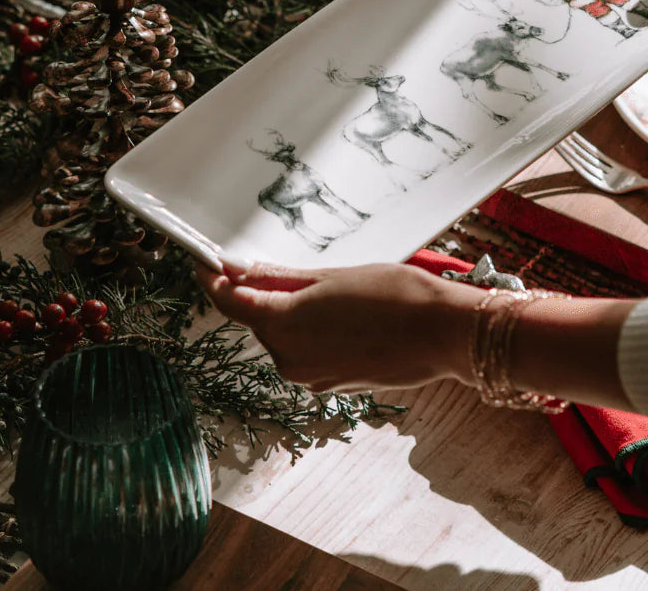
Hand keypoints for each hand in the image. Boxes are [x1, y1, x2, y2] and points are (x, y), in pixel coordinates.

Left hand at [196, 259, 480, 393]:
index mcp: (284, 326)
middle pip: (259, 319)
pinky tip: (346, 316)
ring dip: (294, 313)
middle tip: (289, 267)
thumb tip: (239, 272)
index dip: (213, 279)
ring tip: (336, 291)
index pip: (230, 302)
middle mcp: (289, 359)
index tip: (206, 262)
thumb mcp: (331, 276)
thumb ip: (278, 278)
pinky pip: (307, 352)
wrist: (442, 333)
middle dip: (265, 294)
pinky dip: (315, 332)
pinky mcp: (330, 384)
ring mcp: (310, 376)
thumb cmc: (395, 296)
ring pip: (284, 336)